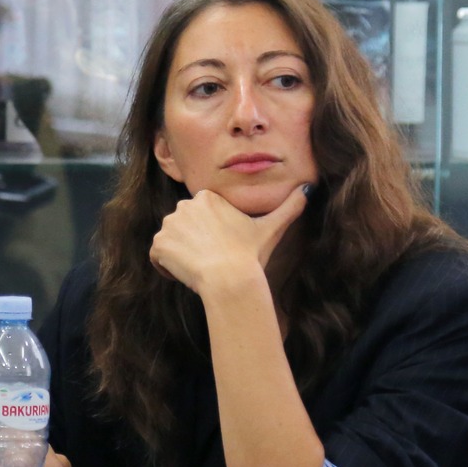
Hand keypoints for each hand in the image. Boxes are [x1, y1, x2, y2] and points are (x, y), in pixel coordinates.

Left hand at [149, 185, 308, 296]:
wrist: (229, 278)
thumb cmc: (250, 254)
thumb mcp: (272, 228)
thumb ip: (290, 206)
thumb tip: (309, 189)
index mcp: (208, 198)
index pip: (202, 218)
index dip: (211, 237)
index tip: (223, 250)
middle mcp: (184, 206)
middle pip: (186, 228)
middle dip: (195, 244)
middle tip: (213, 261)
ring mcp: (169, 225)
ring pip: (172, 242)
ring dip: (181, 256)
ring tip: (201, 268)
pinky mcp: (158, 245)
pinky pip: (158, 257)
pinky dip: (167, 267)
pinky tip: (186, 275)